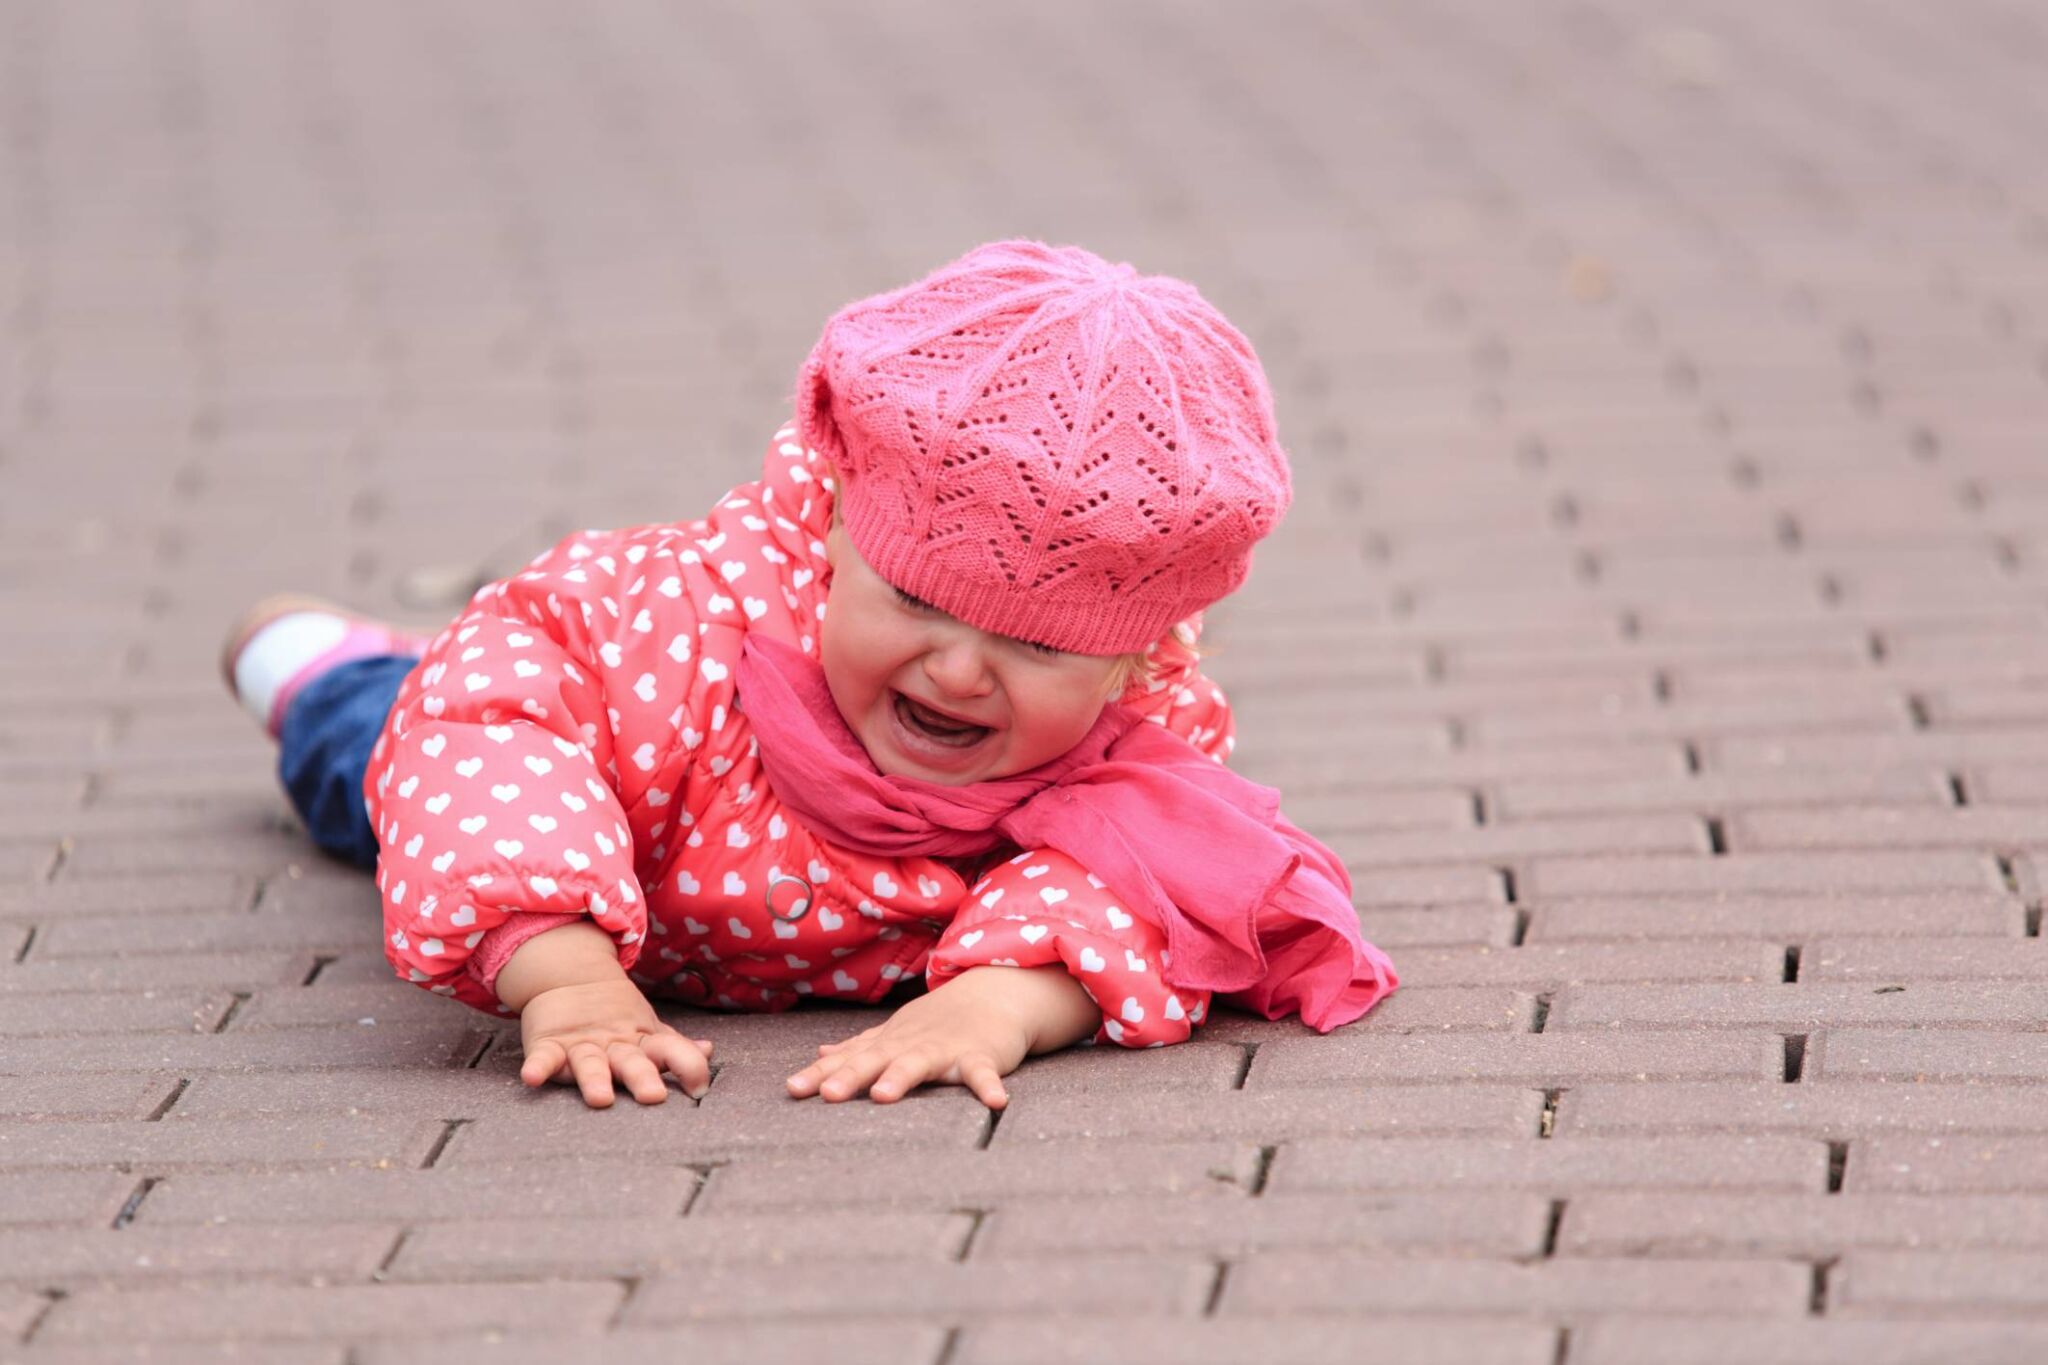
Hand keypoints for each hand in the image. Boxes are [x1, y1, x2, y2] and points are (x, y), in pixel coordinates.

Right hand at [518, 975, 713, 1107]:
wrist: (569, 978)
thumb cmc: (615, 1018)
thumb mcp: (647, 1030)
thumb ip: (675, 1047)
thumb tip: (708, 1051)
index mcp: (642, 1042)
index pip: (671, 1051)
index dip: (688, 1066)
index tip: (700, 1088)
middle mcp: (614, 1045)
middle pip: (631, 1061)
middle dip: (643, 1077)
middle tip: (653, 1096)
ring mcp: (580, 1044)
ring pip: (590, 1062)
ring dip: (594, 1078)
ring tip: (599, 1097)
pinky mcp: (549, 1043)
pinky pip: (543, 1057)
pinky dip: (538, 1066)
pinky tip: (533, 1077)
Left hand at [785, 964, 1100, 1108]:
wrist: (993, 994)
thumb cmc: (939, 1022)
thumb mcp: (895, 1033)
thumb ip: (859, 1046)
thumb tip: (821, 1053)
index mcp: (889, 1044)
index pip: (849, 1059)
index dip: (819, 1073)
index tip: (792, 1090)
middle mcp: (910, 1045)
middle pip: (876, 1060)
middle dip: (851, 1076)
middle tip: (827, 1094)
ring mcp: (945, 1049)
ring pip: (920, 1063)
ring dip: (902, 1076)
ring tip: (884, 1096)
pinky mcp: (981, 1056)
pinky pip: (984, 1074)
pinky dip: (989, 1087)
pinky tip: (996, 1104)